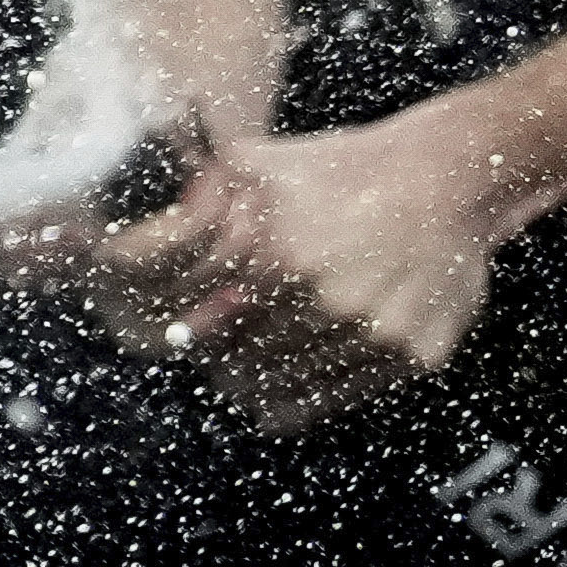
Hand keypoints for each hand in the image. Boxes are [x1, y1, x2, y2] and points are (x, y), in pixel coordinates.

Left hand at [80, 106, 518, 428]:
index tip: (177, 331)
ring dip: (255, 383)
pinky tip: (275, 395)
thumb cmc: (340, 170)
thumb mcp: (255, 164)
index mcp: (277, 258)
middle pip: (239, 362)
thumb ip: (194, 195)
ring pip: (285, 387)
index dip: (184, 333)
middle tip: (211, 354)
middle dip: (216, 359)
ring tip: (243, 369)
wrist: (447, 180)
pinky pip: (336, 400)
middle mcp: (325, 301)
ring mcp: (372, 332)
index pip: (202, 327)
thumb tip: (119, 219)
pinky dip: (299, 402)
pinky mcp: (412, 355)